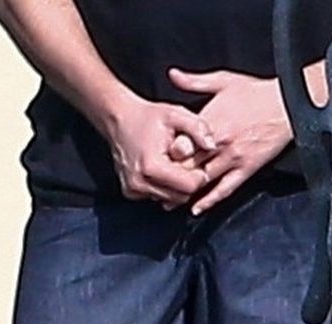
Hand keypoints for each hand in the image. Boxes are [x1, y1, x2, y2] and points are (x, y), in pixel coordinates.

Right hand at [96, 92, 215, 207]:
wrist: (119, 121)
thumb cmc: (148, 117)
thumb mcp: (177, 114)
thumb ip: (199, 128)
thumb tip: (213, 146)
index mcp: (151, 167)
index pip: (189, 187)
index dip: (200, 175)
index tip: (199, 161)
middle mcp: (139, 183)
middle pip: (181, 197)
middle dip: (189, 182)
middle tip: (188, 162)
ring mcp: (133, 190)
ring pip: (170, 200)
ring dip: (177, 186)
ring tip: (175, 164)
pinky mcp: (130, 193)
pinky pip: (158, 197)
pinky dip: (165, 187)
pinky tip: (163, 170)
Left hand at [168, 67, 292, 214]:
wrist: (289, 102)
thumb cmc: (255, 91)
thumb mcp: (223, 81)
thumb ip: (193, 82)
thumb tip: (171, 74)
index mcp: (209, 123)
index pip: (178, 146)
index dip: (164, 155)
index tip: (154, 159)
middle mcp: (218, 144)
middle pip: (186, 166)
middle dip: (169, 177)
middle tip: (154, 186)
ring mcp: (232, 158)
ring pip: (201, 181)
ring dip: (183, 192)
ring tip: (167, 201)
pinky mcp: (246, 169)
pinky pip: (224, 190)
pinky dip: (208, 201)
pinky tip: (195, 209)